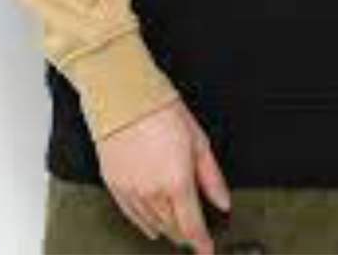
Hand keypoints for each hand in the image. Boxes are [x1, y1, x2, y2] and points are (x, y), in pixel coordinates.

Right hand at [97, 97, 231, 253]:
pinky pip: (131, 215)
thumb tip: (223, 200)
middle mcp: (153, 193)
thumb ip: (211, 177)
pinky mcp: (115, 186)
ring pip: (152, 224)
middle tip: (195, 236)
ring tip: (176, 232)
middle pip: (172, 227)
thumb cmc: (161, 111)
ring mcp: (132, 191)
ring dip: (167, 230)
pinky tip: (150, 226)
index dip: (202, 243)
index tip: (208, 250)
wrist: (124, 97)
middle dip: (186, 234)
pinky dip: (143, 224)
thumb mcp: (198, 141)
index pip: (192, 226)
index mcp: (177, 182)